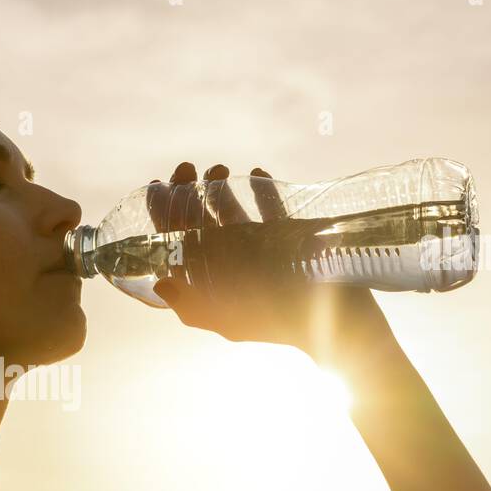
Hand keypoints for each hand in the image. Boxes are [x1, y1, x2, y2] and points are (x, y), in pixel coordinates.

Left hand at [146, 161, 390, 360]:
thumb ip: (190, 305)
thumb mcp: (227, 319)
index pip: (177, 241)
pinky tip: (255, 174)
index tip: (158, 186)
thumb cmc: (275, 323)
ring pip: (232, 209)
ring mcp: (260, 246)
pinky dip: (263, 190)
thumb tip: (161, 284)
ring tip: (219, 169)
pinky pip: (272, 206)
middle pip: (200, 219)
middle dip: (189, 190)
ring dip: (220, 185)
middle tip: (187, 167)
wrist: (333, 320)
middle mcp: (231, 261)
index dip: (162, 213)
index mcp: (211, 278)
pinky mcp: (288, 235)